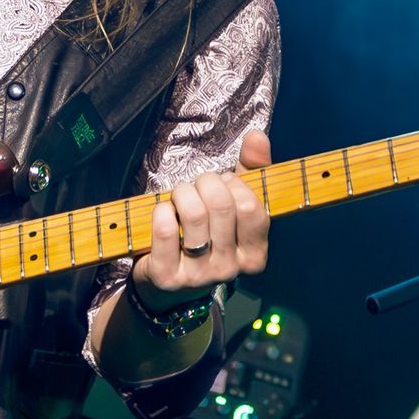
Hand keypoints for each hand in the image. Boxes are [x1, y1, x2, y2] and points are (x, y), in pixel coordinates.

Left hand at [130, 130, 271, 311]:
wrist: (170, 282)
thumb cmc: (207, 234)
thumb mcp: (234, 206)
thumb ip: (251, 171)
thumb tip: (257, 137)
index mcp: (254, 255)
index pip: (251, 208)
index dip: (235, 185)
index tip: (225, 183)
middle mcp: (230, 269)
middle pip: (222, 206)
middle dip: (206, 183)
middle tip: (198, 185)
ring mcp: (199, 276)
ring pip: (194, 214)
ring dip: (182, 193)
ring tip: (180, 196)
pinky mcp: (168, 276)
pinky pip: (165, 228)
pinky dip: (161, 210)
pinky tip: (163, 212)